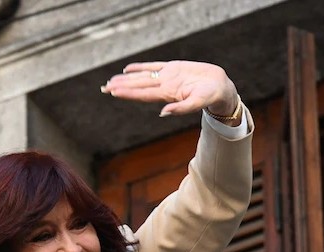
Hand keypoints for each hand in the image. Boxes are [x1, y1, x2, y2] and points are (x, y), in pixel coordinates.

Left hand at [101, 61, 238, 118]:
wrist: (220, 88)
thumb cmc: (210, 97)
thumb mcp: (197, 103)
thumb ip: (180, 109)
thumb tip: (163, 113)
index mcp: (168, 94)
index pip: (143, 94)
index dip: (128, 93)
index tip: (113, 92)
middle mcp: (164, 86)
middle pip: (138, 86)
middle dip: (121, 87)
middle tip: (104, 88)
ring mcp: (167, 77)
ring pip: (142, 77)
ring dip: (126, 79)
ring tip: (111, 80)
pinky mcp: (173, 68)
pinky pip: (153, 66)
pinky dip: (140, 67)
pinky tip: (128, 69)